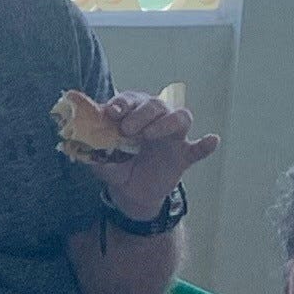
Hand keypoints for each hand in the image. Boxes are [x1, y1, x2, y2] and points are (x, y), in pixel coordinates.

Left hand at [98, 98, 220, 221]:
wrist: (130, 193)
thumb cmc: (117, 166)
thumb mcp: (101, 160)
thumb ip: (94, 150)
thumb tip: (81, 143)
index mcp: (134, 114)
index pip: (131, 99)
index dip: (123, 103)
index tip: (112, 112)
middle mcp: (155, 120)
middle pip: (156, 105)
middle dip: (141, 114)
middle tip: (127, 129)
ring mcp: (172, 137)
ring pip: (180, 118)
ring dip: (166, 123)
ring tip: (149, 135)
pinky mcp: (183, 155)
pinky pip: (198, 148)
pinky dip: (205, 145)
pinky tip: (212, 141)